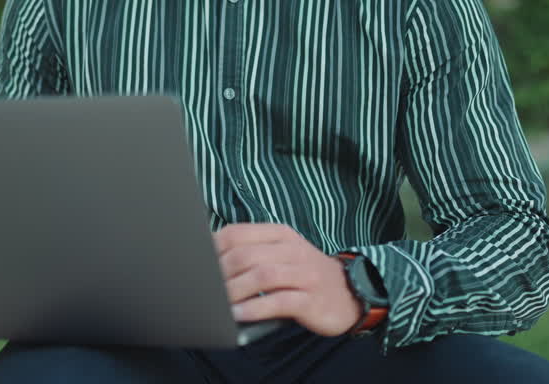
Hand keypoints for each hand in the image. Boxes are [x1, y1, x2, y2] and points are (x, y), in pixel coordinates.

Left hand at [214, 223, 362, 336]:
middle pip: (245, 256)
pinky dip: (255, 308)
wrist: (350, 291)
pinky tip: (240, 315)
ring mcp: (304, 274)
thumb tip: (211, 259)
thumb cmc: (305, 274)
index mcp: (280, 234)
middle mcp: (292, 250)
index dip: (212, 248)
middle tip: (206, 289)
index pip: (237, 233)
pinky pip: (279, 301)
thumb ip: (253, 251)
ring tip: (219, 303)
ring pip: (261, 276)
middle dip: (220, 274)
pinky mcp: (311, 299)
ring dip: (235, 291)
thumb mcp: (282, 253)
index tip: (198, 264)